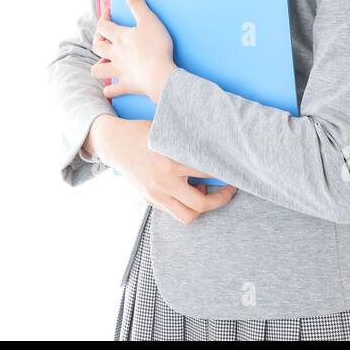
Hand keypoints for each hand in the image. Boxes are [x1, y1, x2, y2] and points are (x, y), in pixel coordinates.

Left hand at [90, 0, 176, 102]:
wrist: (159, 75)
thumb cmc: (156, 47)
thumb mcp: (149, 20)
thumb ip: (137, 4)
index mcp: (119, 37)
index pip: (103, 25)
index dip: (103, 17)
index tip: (108, 12)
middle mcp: (115, 54)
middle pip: (97, 46)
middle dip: (98, 39)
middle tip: (103, 36)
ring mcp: (119, 71)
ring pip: (98, 69)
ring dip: (98, 66)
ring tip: (104, 63)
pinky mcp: (126, 85)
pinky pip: (112, 91)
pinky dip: (110, 90)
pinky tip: (111, 88)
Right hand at [91, 116, 237, 224]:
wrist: (115, 143)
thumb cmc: (143, 133)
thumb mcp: (166, 132)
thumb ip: (188, 143)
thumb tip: (216, 150)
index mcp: (171, 162)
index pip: (207, 173)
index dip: (225, 174)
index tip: (234, 172)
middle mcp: (164, 182)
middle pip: (200, 204)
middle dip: (220, 199)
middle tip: (228, 190)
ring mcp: (156, 194)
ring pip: (187, 216)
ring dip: (200, 208)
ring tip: (204, 193)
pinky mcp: (149, 200)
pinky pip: (173, 211)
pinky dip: (184, 204)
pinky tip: (186, 190)